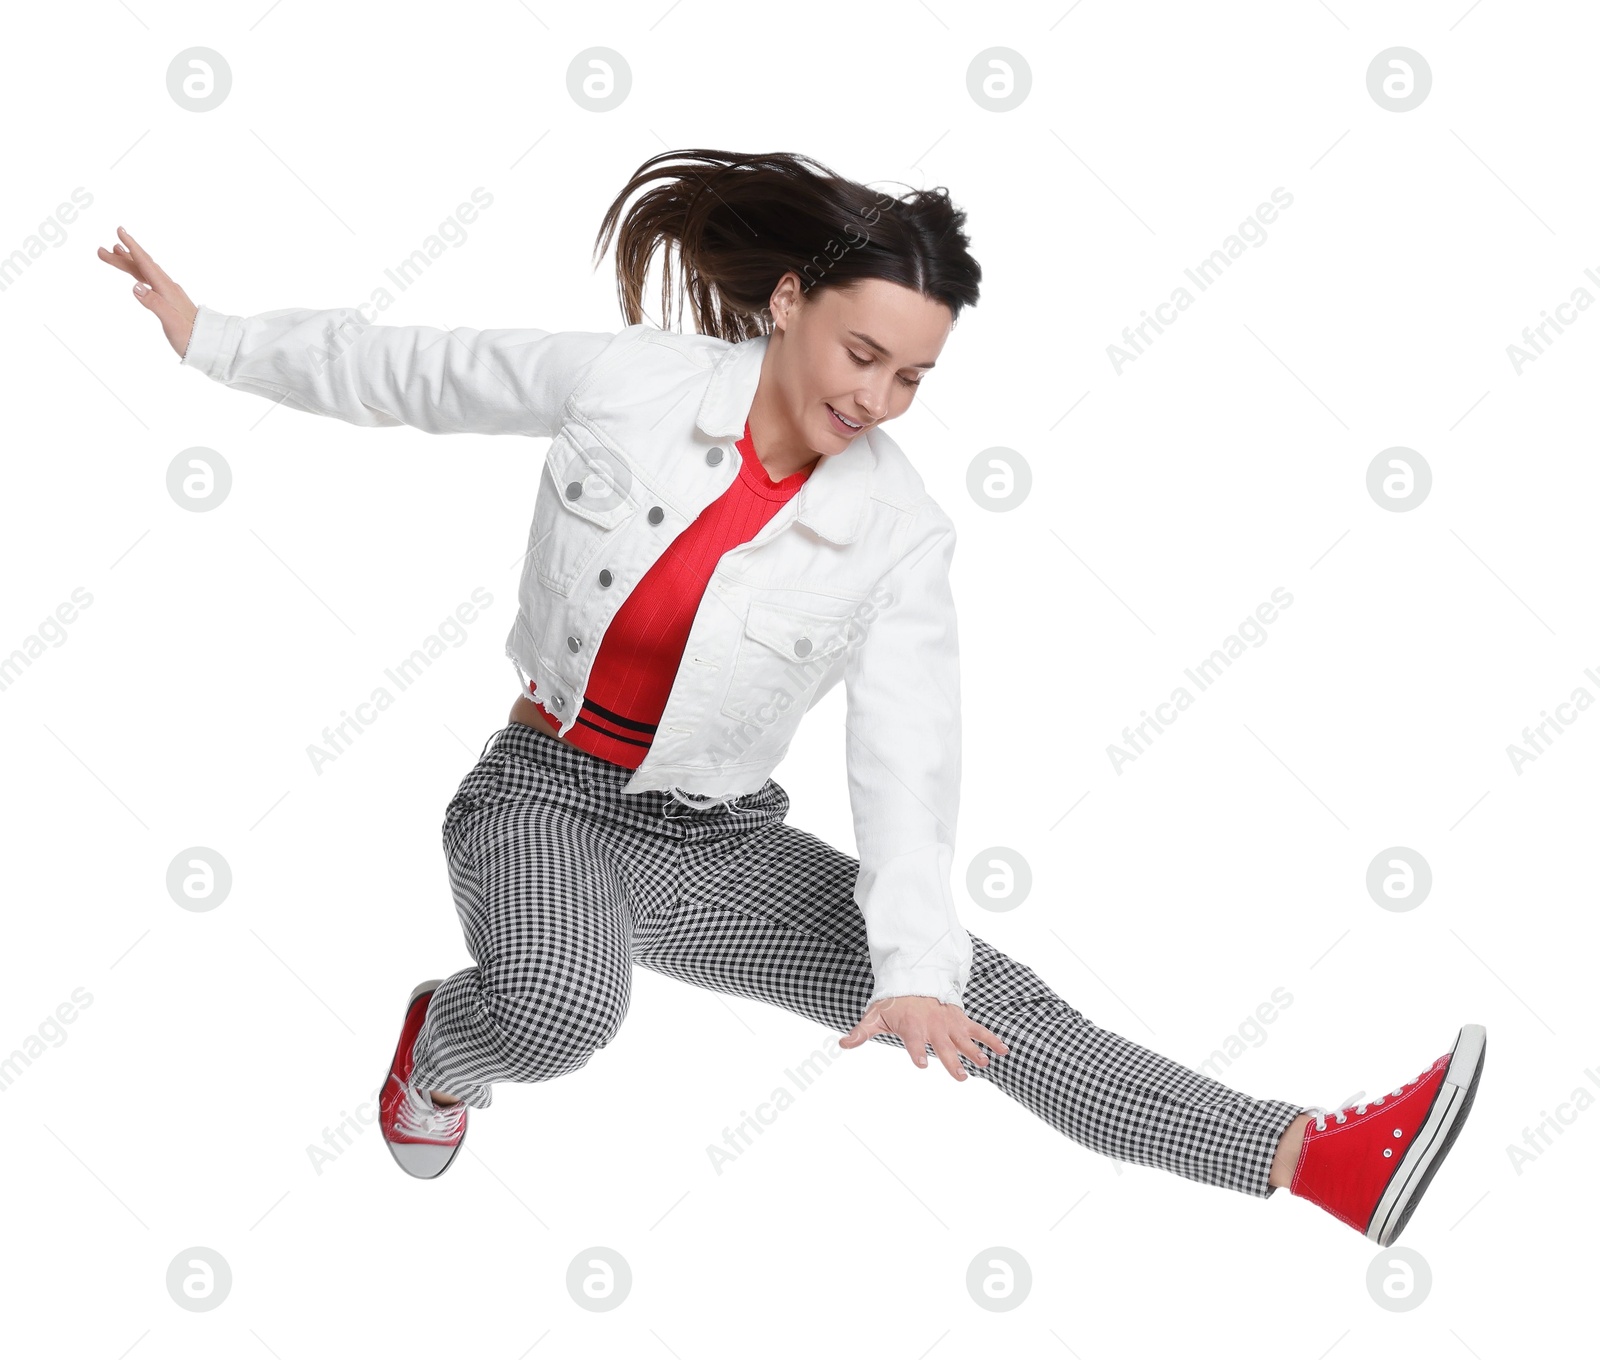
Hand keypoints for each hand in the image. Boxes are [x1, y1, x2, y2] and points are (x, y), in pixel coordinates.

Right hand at [97, 226, 198, 358]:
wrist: (208, 345)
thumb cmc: (190, 337)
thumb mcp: (171, 321)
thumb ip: (154, 303)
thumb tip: (135, 286)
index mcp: (167, 289)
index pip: (146, 264)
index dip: (132, 247)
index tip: (120, 231)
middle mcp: (167, 287)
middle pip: (142, 266)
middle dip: (122, 256)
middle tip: (101, 250)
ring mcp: (168, 293)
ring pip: (145, 272)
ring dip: (129, 262)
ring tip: (114, 252)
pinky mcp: (168, 301)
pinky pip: (150, 281)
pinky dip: (139, 273)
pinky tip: (135, 275)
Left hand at [839, 995, 1008, 1080]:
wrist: (914, 982)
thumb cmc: (893, 1005)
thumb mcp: (875, 1016)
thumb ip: (861, 1032)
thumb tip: (841, 1043)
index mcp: (912, 1027)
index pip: (914, 1042)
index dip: (916, 1052)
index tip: (920, 1064)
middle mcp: (933, 1026)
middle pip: (943, 1046)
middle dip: (951, 1061)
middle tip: (960, 1077)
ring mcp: (949, 1024)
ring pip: (964, 1039)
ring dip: (974, 1052)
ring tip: (984, 1065)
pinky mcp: (961, 1021)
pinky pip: (978, 1030)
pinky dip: (992, 1039)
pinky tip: (1003, 1052)